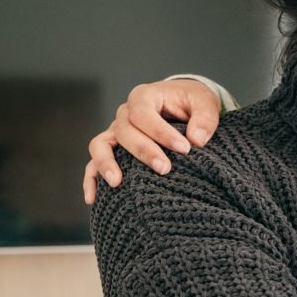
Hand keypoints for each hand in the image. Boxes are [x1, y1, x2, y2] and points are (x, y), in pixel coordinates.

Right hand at [82, 78, 225, 203]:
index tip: (185, 149)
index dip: (161, 132)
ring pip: (99, 145)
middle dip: (143, 151)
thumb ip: (205, 119)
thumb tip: (196, 140)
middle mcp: (125, 113)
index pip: (144, 113)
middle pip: (124, 131)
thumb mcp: (205, 103)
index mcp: (144, 96)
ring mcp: (115, 132)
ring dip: (106, 163)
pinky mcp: (113, 150)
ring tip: (117, 183)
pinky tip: (93, 199)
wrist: (181, 105)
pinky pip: (93, 163)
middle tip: (165, 169)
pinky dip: (91, 180)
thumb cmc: (191, 103)